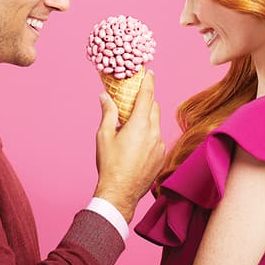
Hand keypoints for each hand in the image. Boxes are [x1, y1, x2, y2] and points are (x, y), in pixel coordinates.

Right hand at [93, 72, 165, 222]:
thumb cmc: (110, 164)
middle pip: (154, 108)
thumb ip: (108, 113)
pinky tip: (136, 143)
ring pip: (156, 124)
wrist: (120, 192)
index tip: (149, 72)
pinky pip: (157, 138)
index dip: (148, 82)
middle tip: (135, 98)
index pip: (147, 96)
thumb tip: (105, 96)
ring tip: (132, 124)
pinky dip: (149, 134)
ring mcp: (159, 145)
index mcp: (139, 124)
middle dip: (146, 100)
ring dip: (147, 119)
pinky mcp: (161, 156)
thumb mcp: (104, 136)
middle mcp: (154, 132)